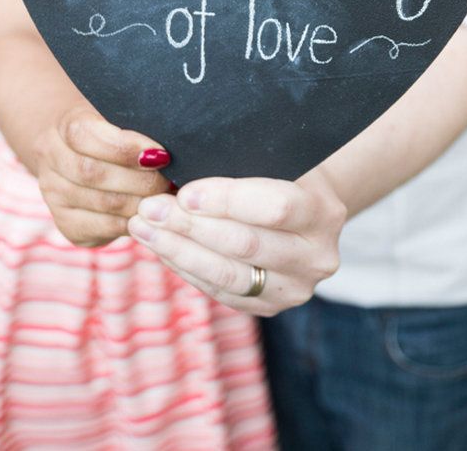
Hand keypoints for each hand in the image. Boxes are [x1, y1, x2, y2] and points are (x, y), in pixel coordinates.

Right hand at [35, 107, 170, 246]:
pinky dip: (133, 223)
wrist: (74, 150)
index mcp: (64, 126)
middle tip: (171, 181)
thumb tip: (177, 137)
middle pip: (94, 174)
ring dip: (141, 203)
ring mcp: (55, 195)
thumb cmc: (110, 128)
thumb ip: (137, 123)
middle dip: (140, 180)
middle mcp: (51, 160)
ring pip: (102, 205)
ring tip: (167, 198)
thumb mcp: (116, 115)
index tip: (161, 154)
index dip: (125, 148)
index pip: (85, 136)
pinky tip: (151, 215)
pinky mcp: (67, 224)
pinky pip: (104, 228)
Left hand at [127, 168, 346, 314]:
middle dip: (189, 226)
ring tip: (143, 228)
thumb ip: (241, 162)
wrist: (310, 212)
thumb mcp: (277, 157)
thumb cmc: (286, 174)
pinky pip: (219, 292)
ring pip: (227, 275)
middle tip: (149, 208)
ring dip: (177, 251)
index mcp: (323, 211)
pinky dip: (185, 268)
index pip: (274, 207)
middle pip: (244, 245)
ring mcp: (295, 288)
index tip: (185, 192)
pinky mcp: (270, 307)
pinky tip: (160, 248)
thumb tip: (180, 163)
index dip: (226, 201)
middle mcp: (316, 256)